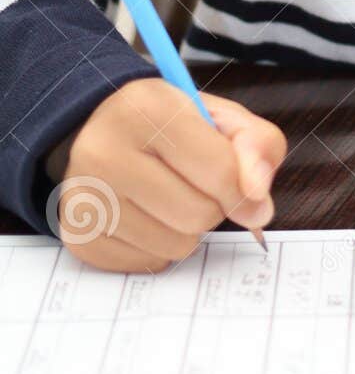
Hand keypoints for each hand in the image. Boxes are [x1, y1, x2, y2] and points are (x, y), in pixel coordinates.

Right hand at [45, 80, 286, 271]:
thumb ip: (257, 148)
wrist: (103, 129)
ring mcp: (84, 197)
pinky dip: (159, 246)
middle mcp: (103, 151)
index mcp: (146, 108)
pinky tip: (146, 213)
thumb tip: (258, 205)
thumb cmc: (171, 124)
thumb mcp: (221, 117)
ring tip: (169, 195)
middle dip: (213, 205)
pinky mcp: (78, 236)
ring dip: (187, 229)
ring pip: (176, 246)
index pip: (220, 172)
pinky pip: (149, 264)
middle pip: (199, 215)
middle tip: (196, 183)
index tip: (246, 190)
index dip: (244, 187)